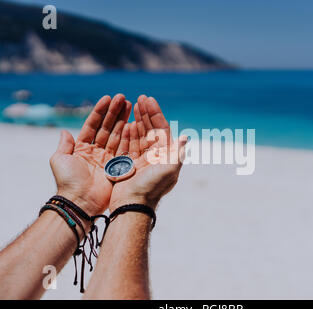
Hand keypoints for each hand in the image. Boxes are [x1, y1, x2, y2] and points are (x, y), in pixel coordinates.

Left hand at [50, 94, 131, 219]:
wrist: (80, 202)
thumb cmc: (68, 181)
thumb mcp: (59, 160)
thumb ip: (64, 145)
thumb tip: (64, 131)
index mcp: (81, 148)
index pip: (92, 125)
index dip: (99, 111)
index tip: (108, 98)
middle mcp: (95, 151)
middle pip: (106, 127)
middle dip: (114, 112)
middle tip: (124, 98)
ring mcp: (107, 158)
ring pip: (116, 134)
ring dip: (123, 119)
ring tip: (130, 105)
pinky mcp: (117, 166)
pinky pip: (123, 148)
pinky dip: (128, 136)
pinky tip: (133, 123)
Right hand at [109, 95, 186, 210]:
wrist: (133, 206)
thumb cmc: (152, 188)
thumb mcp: (169, 170)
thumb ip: (177, 153)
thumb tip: (187, 137)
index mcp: (165, 155)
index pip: (161, 129)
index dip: (156, 114)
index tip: (149, 100)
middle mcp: (155, 156)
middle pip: (150, 129)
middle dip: (146, 113)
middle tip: (140, 98)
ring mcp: (142, 160)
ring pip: (139, 135)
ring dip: (136, 120)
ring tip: (131, 105)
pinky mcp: (129, 165)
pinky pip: (128, 145)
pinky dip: (127, 134)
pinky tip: (125, 123)